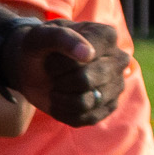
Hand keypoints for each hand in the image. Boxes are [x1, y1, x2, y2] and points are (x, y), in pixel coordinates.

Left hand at [7, 19, 127, 126]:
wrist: (34, 68)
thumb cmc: (39, 49)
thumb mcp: (38, 37)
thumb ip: (60, 38)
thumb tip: (88, 54)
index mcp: (106, 36)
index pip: (82, 58)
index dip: (57, 63)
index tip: (49, 59)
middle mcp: (118, 60)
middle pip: (84, 81)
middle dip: (58, 80)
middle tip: (51, 74)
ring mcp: (117, 85)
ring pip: (85, 102)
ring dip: (59, 98)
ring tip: (55, 87)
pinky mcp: (109, 107)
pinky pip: (85, 119)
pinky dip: (63, 112)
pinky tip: (58, 100)